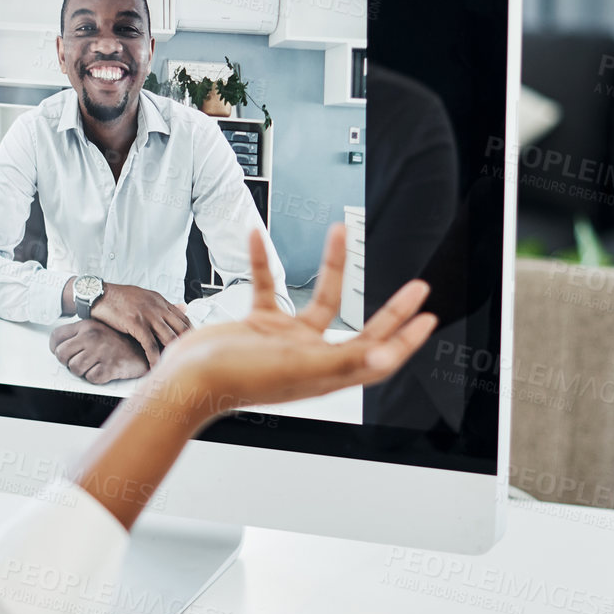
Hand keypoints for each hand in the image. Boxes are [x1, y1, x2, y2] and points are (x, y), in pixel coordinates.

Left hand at [49, 319, 151, 383]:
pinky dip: (96, 377)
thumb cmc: (120, 339)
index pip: (56, 337)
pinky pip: (91, 378)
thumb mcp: (98, 328)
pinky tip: (104, 370)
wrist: (146, 348)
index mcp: (86, 325)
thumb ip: (80, 333)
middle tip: (80, 361)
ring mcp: (100, 352)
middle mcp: (91, 337)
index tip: (62, 353)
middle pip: (61, 355)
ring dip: (82, 371)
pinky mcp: (109, 367)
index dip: (56, 348)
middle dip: (68, 362)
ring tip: (93, 365)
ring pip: (74, 369)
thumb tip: (59, 347)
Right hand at [87, 282, 190, 365]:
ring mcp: (148, 315)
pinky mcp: (137, 324)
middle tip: (185, 358)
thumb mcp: (145, 296)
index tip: (189, 345)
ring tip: (173, 365)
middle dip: (185, 345)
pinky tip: (155, 365)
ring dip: (172, 353)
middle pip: (181, 328)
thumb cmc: (119, 297)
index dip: (189, 333)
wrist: (99, 294)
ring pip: (169, 337)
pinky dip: (154, 357)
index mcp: (160, 301)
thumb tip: (183, 307)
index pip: (183, 318)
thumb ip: (164, 305)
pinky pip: (150, 344)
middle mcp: (158, 307)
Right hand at [145, 224, 437, 423]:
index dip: (406, 340)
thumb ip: (342, 361)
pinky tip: (256, 238)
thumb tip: (388, 356)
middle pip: (362, 330)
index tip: (427, 318)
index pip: (379, 357)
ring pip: (320, 300)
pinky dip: (262, 262)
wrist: (185, 380)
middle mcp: (310, 356)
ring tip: (337, 233)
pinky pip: (268, 287)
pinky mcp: (259, 326)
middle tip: (417, 288)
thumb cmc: (235, 379)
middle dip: (391, 309)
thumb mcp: (297, 367)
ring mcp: (285, 341)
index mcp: (324, 372)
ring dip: (331, 266)